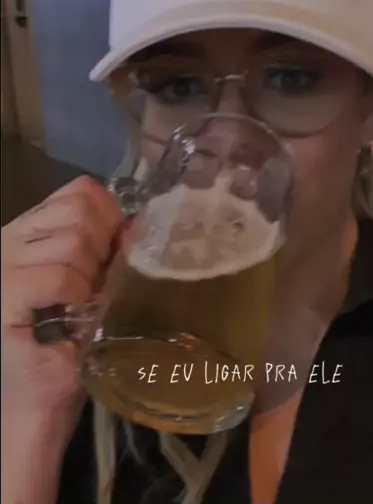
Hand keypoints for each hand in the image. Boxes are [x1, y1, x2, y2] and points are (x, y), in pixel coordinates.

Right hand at [1, 176, 123, 415]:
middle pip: (80, 210)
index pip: (81, 191)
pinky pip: (60, 276)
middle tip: (97, 284)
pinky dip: (77, 296)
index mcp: (33, 229)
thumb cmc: (68, 342)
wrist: (37, 399)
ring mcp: (3, 264)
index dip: (110, 216)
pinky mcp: (3, 294)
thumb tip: (140, 225)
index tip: (116, 250)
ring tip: (81, 304)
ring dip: (91, 277)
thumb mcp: (95, 285)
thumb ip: (111, 251)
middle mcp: (12, 237)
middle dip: (103, 248)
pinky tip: (71, 316)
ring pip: (72, 241)